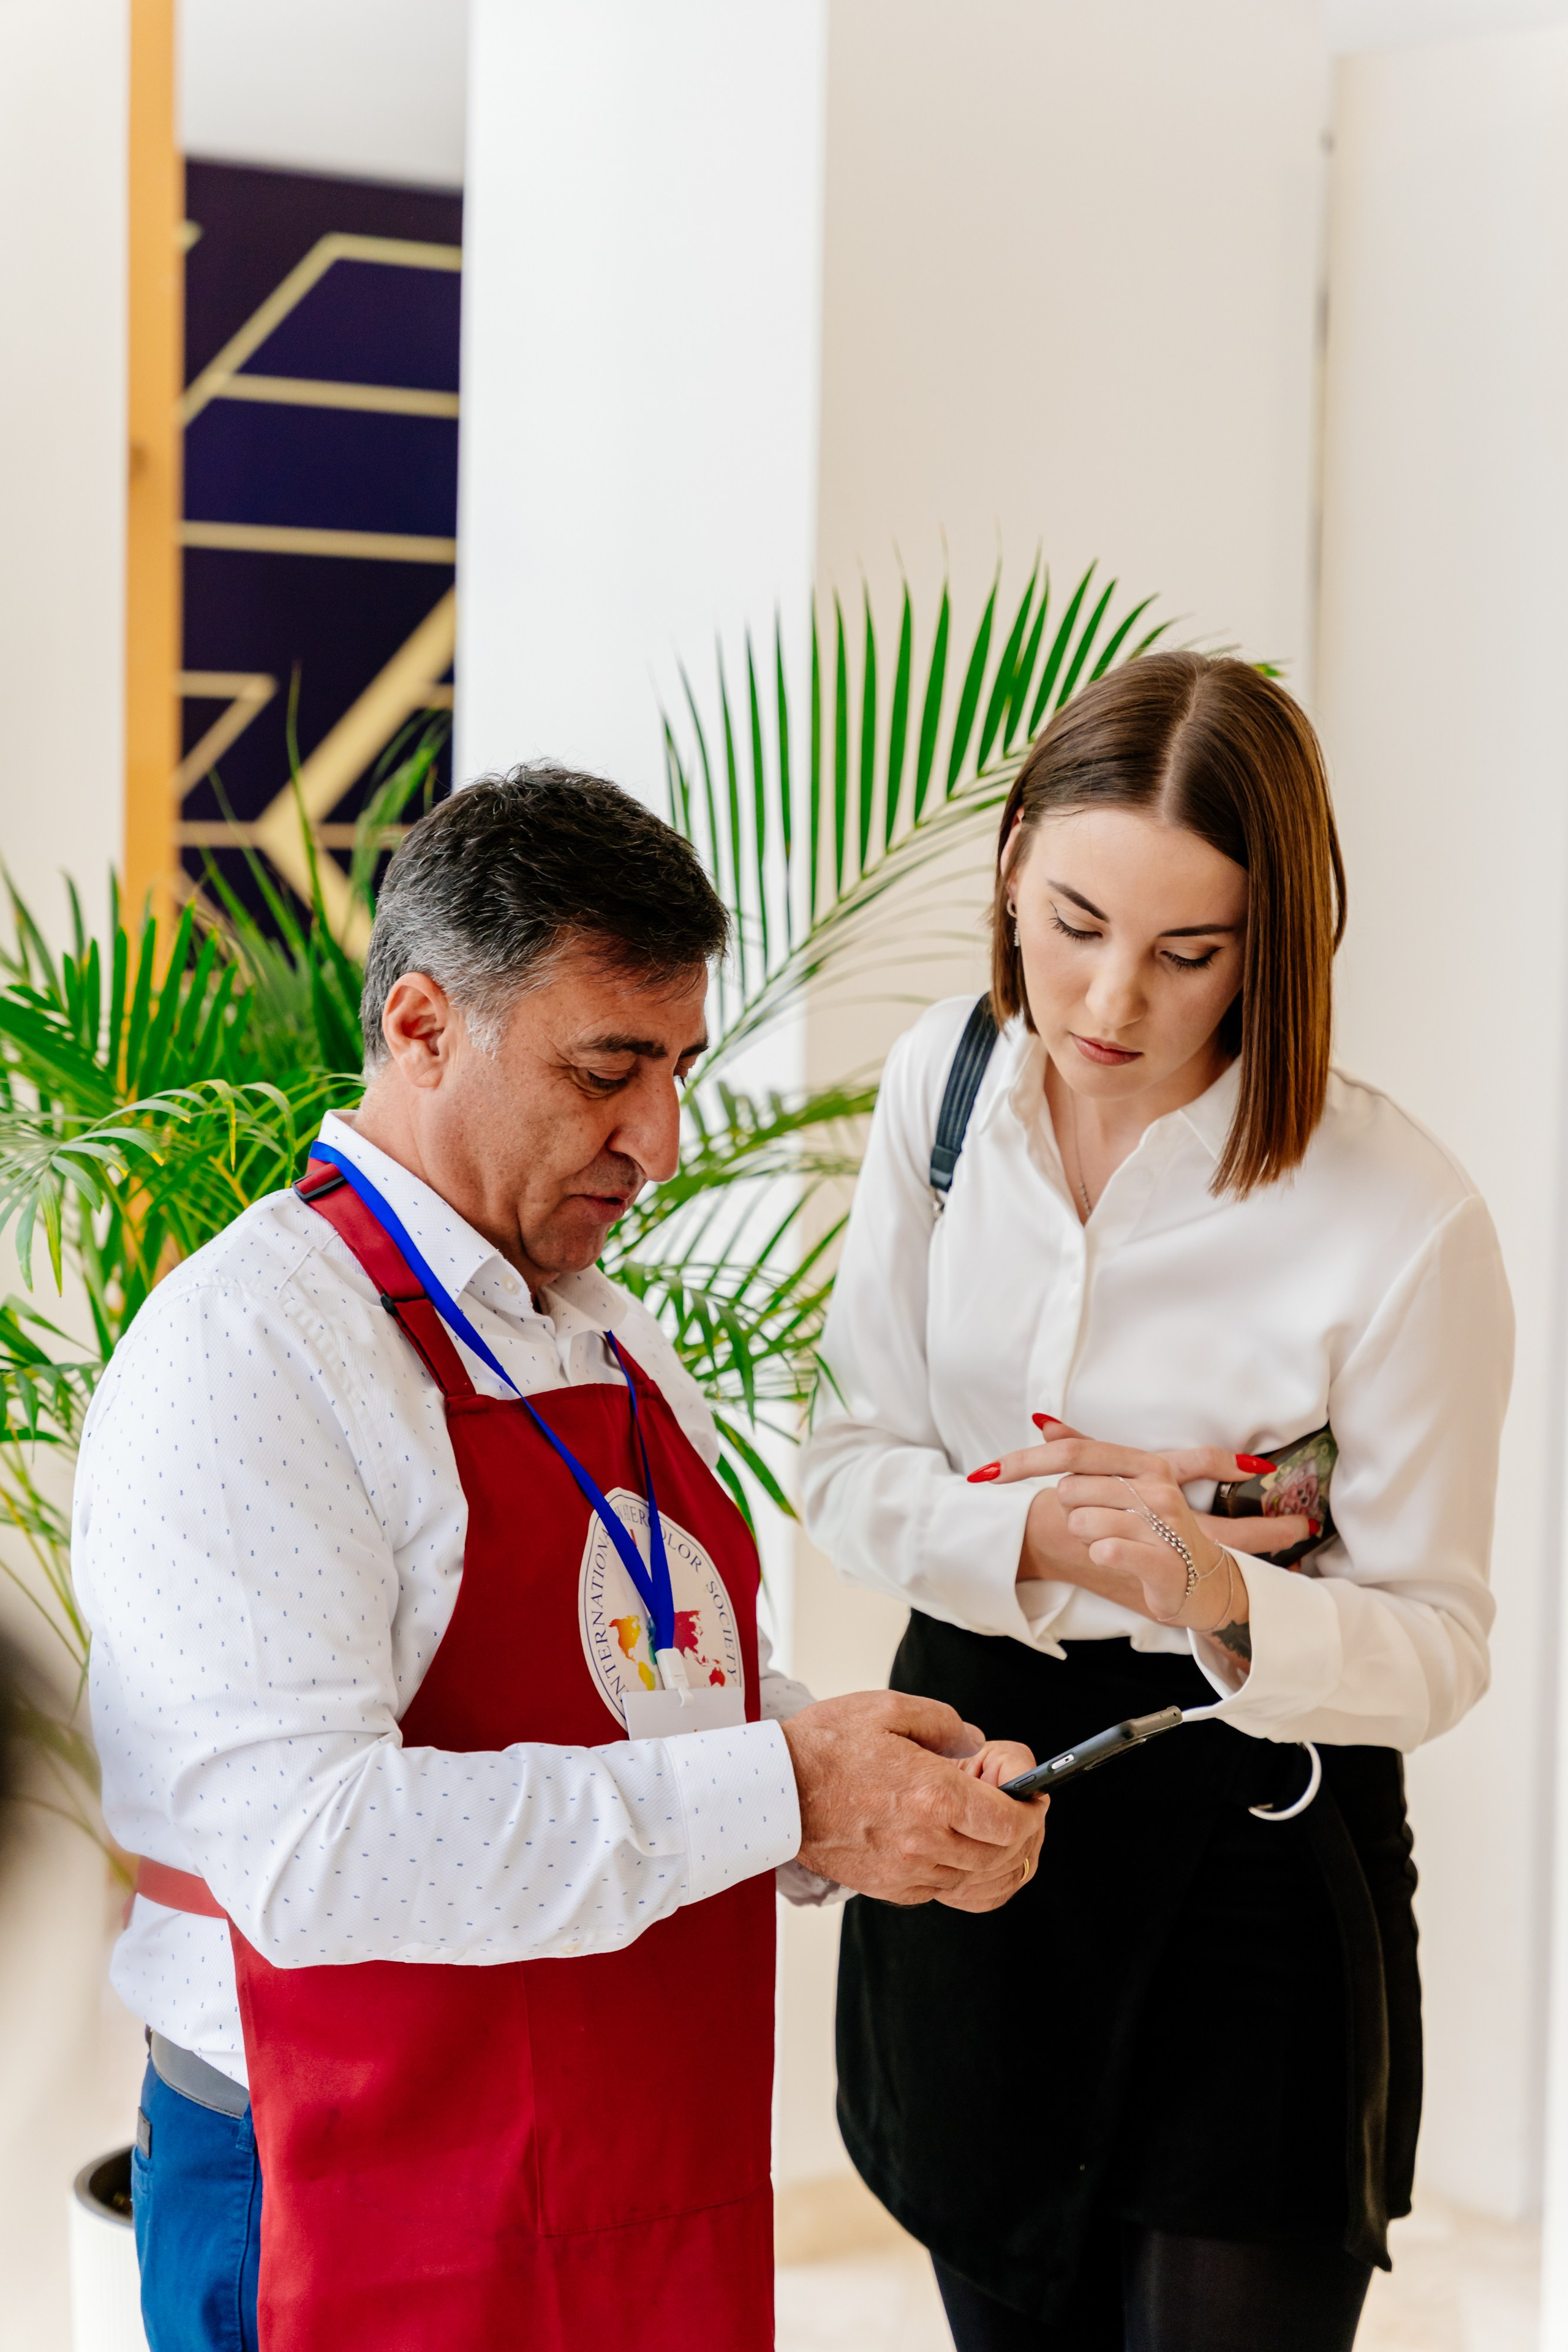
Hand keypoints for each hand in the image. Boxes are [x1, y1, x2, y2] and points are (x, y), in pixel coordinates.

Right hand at [781, 1694, 1046, 1909]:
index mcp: (932, 1795)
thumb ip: (945, 1723)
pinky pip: (945, 1889)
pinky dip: (962, 1870)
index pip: (1010, 1820)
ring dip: (994, 1853)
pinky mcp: (890, 1888)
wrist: (773, 1791)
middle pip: (1002, 1854)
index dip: (1032, 1809)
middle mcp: (925, 1841)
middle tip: (1015, 1805)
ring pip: (977, 1877)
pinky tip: (953, 1843)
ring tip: (986, 1823)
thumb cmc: (824, 1747)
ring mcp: (907, 1871)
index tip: (1033, 1794)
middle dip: (1022, 1831)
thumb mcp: (890, 1710)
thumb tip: (975, 1742)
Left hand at [969, 1423, 1267, 1683]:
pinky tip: (1116, 1559)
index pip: (1073, 1451)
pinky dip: (1100, 1556)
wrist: (1205, 1582)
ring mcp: (1164, 1523)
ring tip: (1115, 1545)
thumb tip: (1043, 1421)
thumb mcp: (1125, 1485)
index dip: (1025, 1461)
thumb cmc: (1157, 1530)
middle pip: (1071, 1490)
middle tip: (1102, 1525)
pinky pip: (1105, 1550)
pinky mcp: (1165, 1561)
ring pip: (1082, 1522)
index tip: (986, 1473)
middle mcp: (1156, 1486)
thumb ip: (1086, 1451)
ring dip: (1086, 1539)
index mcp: (1144, 1463)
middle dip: (1072, 1513)